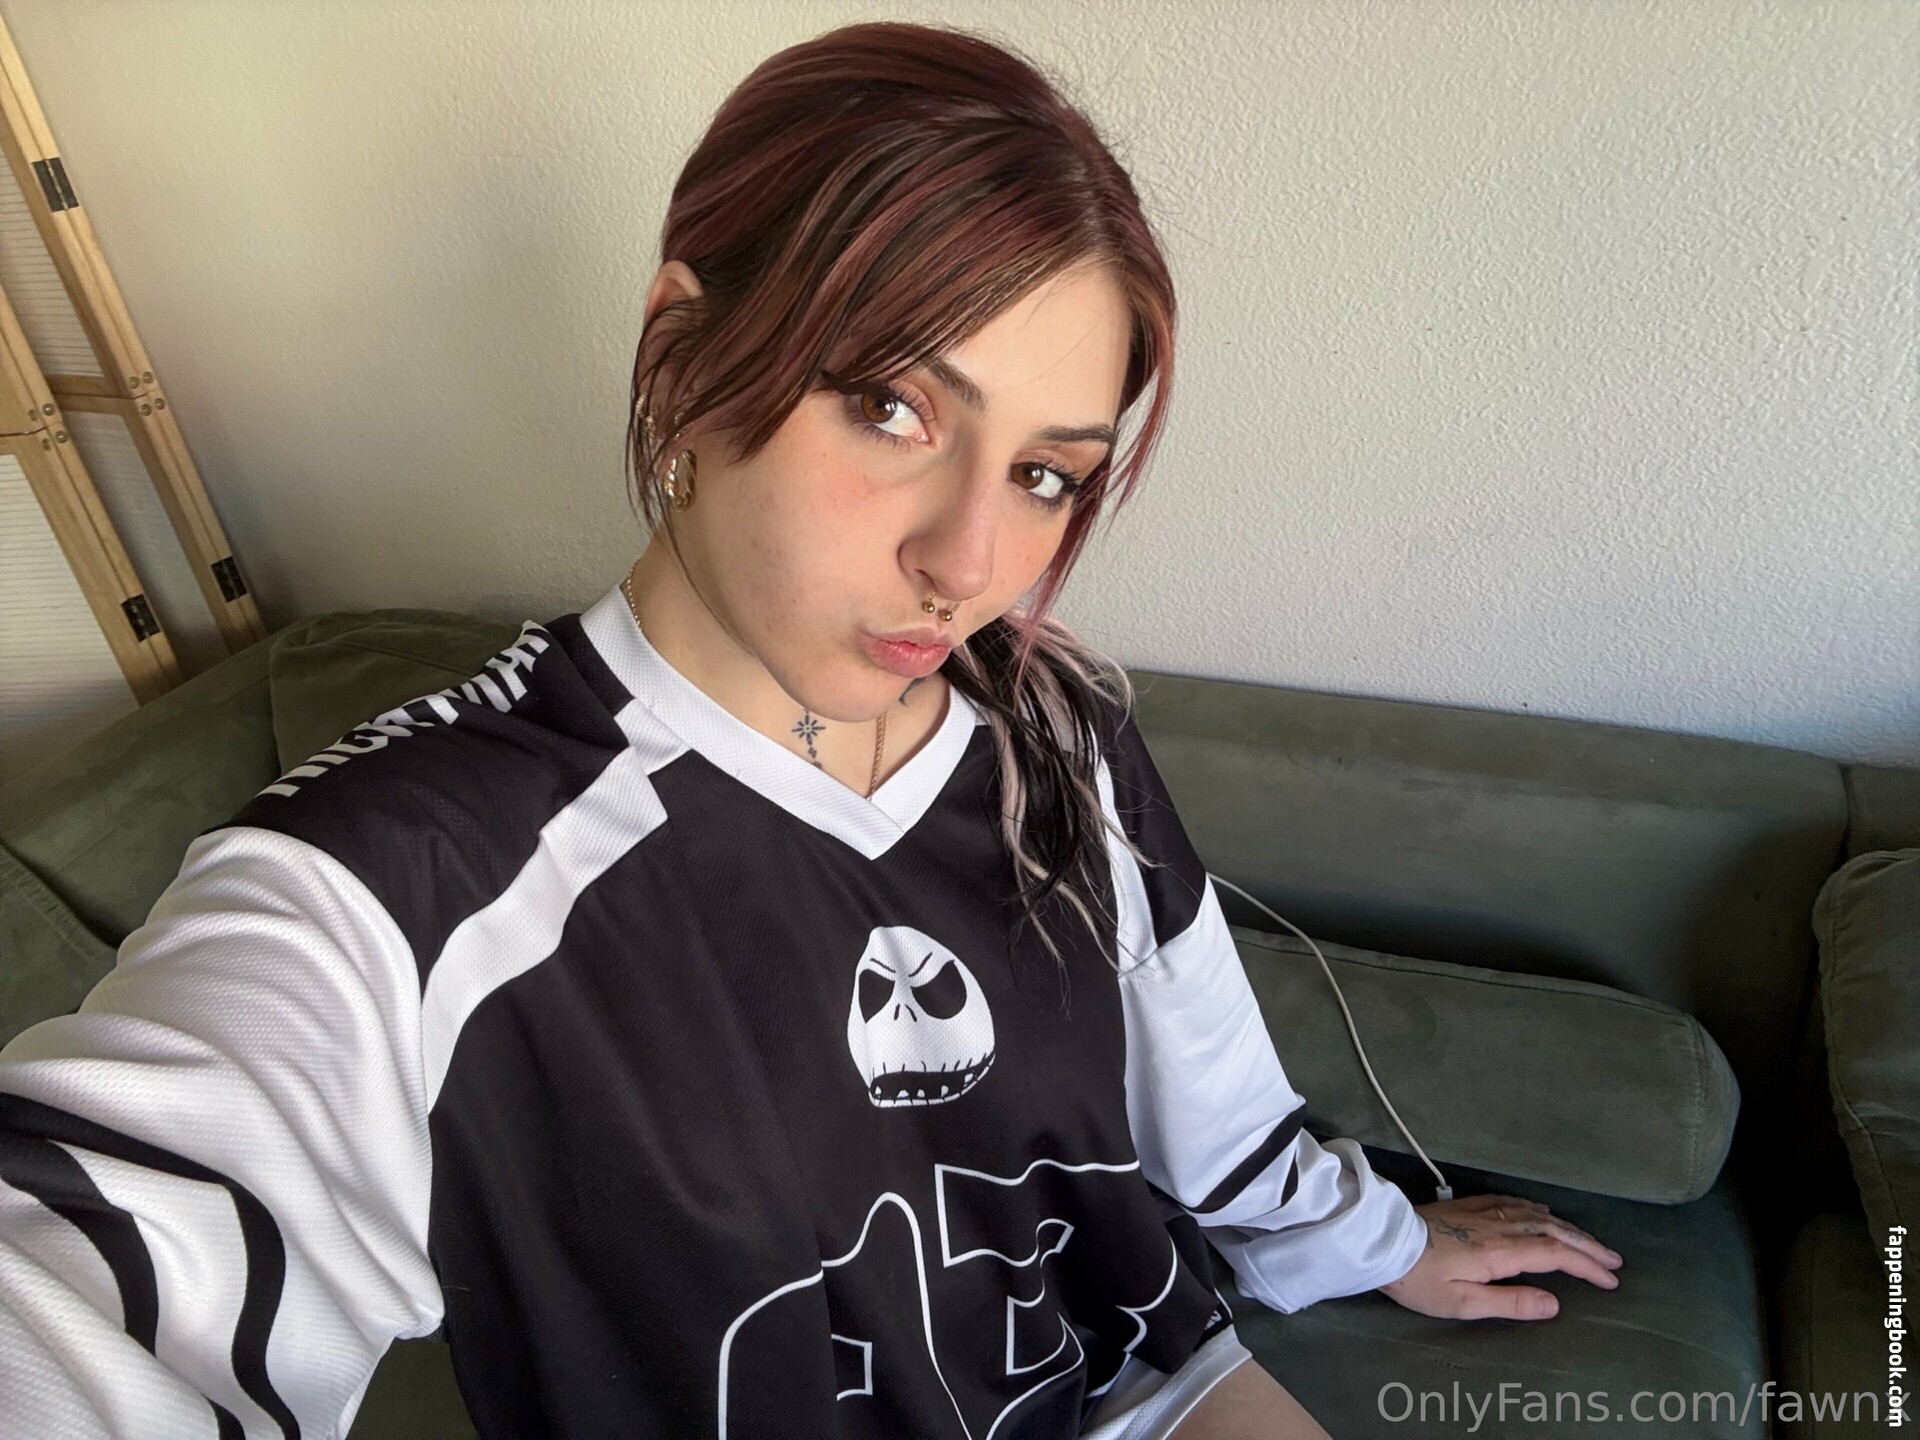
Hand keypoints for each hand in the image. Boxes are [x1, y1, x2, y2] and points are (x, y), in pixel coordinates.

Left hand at [1375, 1192, 1622, 1319]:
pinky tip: (1544, 1212)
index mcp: (1499, 1252)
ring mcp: (1482, 1212)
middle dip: (1587, 1246)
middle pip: (1553, 1231)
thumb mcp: (1463, 1303)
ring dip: (1568, 1227)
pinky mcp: (1467, 1206)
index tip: (1610, 1280)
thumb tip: (1555, 1304)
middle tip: (1614, 1260)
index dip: (1586, 1266)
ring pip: (1536, 1214)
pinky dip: (1537, 1208)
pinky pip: (1513, 1202)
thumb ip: (1510, 1303)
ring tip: (1589, 1241)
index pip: (1555, 1255)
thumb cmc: (1418, 1280)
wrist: (1380, 1243)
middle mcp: (1497, 1226)